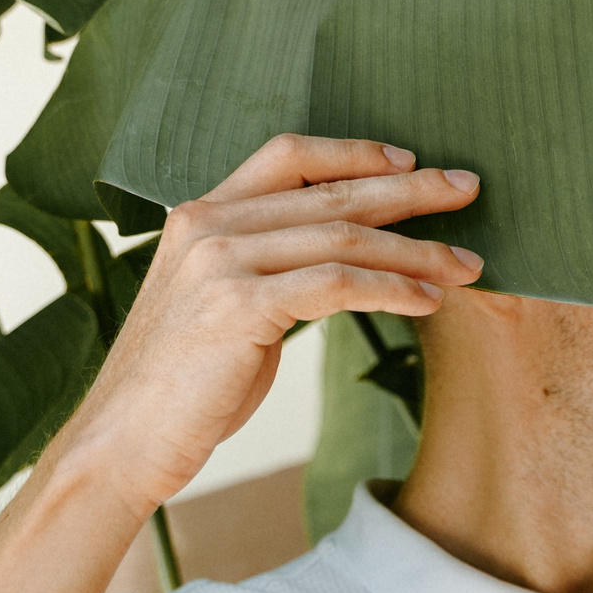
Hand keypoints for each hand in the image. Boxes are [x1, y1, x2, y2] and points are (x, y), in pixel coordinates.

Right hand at [48, 135, 483, 515]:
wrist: (123, 440)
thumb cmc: (182, 381)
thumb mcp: (221, 303)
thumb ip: (266, 267)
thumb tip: (343, 258)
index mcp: (201, 213)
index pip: (287, 156)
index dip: (354, 152)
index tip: (411, 160)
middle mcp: (208, 225)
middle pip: (331, 193)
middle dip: (411, 192)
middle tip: (468, 190)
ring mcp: (221, 263)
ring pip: (345, 237)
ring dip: (417, 251)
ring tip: (467, 265)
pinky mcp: (240, 307)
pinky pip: (339, 285)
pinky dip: (393, 289)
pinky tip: (428, 301)